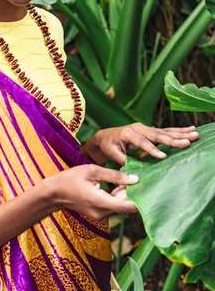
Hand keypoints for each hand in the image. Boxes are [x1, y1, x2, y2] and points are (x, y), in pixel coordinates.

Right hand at [51, 164, 138, 220]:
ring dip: (126, 195)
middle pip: (126, 207)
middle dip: (134, 194)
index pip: (127, 207)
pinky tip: (119, 186)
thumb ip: (114, 175)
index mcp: (101, 202)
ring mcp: (100, 216)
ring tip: (130, 179)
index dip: (140, 199)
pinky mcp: (99, 215)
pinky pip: (113, 208)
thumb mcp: (92, 171)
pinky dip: (118, 198)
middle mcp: (103, 213)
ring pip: (120, 207)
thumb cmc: (71, 178)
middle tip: (141, 178)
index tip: (149, 188)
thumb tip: (135, 179)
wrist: (54, 193)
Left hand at [81, 123, 198, 165]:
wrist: (106, 135)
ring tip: (195, 134)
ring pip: (164, 131)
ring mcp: (145, 128)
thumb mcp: (112, 153)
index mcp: (128, 133)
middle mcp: (138, 128)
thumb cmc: (109, 145)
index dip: (152, 149)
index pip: (142, 142)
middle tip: (187, 141)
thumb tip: (133, 173)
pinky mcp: (150, 130)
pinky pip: (166, 131)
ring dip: (180, 133)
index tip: (163, 156)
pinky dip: (178, 131)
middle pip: (157, 134)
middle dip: (173, 139)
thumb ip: (122, 160)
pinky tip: (190, 130)